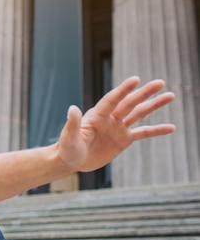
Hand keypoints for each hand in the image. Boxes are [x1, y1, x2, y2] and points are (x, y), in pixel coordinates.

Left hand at [56, 76, 174, 172]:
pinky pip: (143, 133)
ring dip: (154, 105)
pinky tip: (171, 127)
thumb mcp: (69, 137)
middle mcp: (110, 118)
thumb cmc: (67, 148)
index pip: (112, 100)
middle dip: (144, 93)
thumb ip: (72, 123)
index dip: (123, 90)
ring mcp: (118, 127)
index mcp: (97, 115)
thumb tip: (72, 108)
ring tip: (170, 96)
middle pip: (129, 103)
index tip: (136, 79)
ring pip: (139, 113)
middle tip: (161, 82)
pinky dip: (156, 130)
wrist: (71, 160)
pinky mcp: (123, 139)